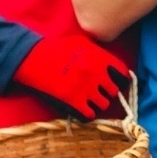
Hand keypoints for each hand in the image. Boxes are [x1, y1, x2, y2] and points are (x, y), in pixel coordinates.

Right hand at [13, 33, 131, 119]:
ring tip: (90, 100)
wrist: (33, 58)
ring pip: (104, 105)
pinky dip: (87, 113)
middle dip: (107, 92)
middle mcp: (97, 74)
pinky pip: (89, 115)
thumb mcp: (82, 42)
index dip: (120, 80)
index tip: (115, 83)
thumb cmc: (56, 48)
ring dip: (98, 103)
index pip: (123, 75)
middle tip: (99, 92)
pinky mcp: (73, 101)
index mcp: (100, 58)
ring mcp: (86, 89)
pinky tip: (82, 109)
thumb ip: (99, 52)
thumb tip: (112, 64)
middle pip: (114, 92)